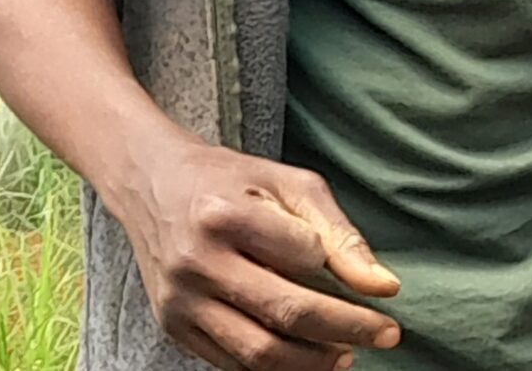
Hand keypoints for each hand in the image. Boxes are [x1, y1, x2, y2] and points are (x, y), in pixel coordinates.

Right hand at [112, 135, 401, 370]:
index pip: (303, 255)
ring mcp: (179, 297)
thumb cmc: (224, 180)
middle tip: (385, 333)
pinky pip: (234, 364)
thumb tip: (384, 288)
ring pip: (262, 354)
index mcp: (220, 213)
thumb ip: (337, 232)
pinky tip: (302, 353)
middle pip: (287, 314)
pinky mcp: (172, 323)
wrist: (146, 181)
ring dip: (317, 362)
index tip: (351, 271)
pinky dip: (277, 367)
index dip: (333, 263)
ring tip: (345, 350)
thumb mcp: (282, 182)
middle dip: (348, 330)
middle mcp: (194, 259)